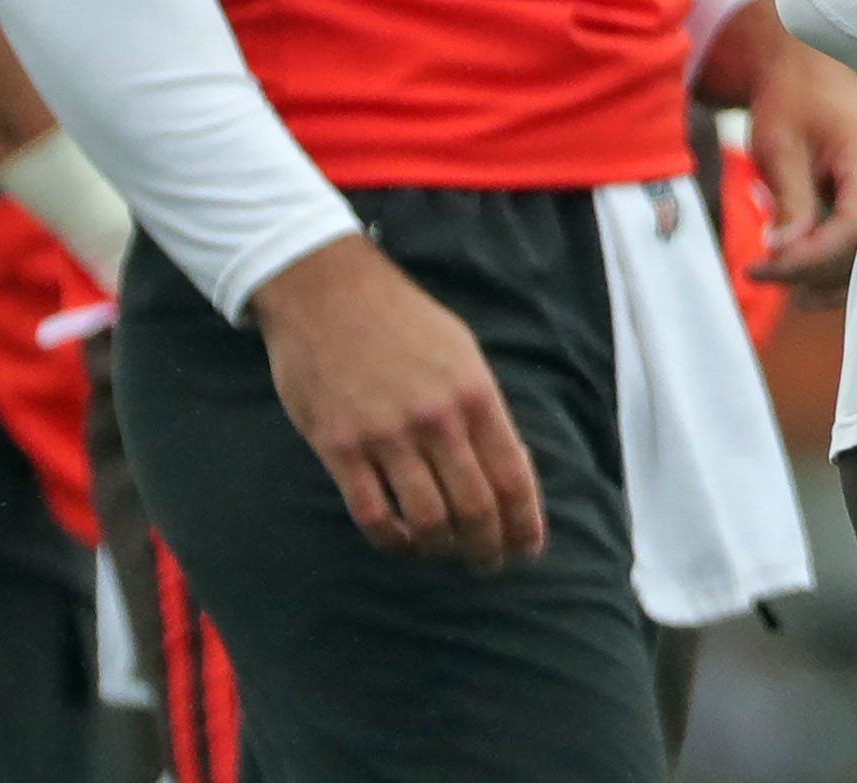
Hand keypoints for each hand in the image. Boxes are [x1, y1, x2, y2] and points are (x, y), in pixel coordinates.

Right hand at [252, 233, 544, 571]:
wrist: (327, 293)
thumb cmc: (401, 320)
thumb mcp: (461, 351)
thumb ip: (482, 408)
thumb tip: (504, 466)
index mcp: (475, 394)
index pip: (513, 476)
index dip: (525, 523)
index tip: (528, 549)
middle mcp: (438, 420)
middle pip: (475, 509)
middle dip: (487, 547)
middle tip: (487, 563)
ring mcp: (387, 437)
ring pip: (427, 520)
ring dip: (442, 550)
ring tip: (445, 555)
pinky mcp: (340, 449)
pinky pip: (373, 515)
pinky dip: (393, 541)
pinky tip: (401, 542)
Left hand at [721, 11, 856, 306]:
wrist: (807, 69)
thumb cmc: (791, 100)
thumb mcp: (779, 147)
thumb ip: (789, 200)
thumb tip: (784, 253)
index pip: (850, 228)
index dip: (807, 259)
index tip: (759, 269)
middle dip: (813, 271)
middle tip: (760, 273)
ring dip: (827, 275)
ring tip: (780, 282)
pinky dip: (838, 262)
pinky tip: (804, 281)